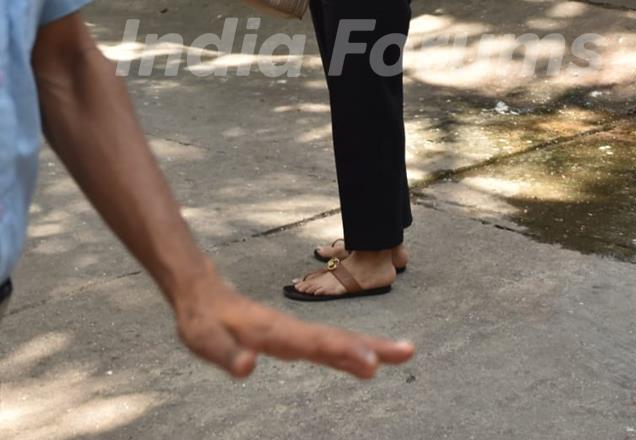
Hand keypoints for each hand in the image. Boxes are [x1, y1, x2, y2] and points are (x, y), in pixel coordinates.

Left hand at [173, 263, 413, 379]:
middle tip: (407, 352)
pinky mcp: (293, 337)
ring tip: (402, 353)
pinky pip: (327, 345)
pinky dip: (351, 351)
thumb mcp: (204, 340)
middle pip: (337, 339)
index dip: (343, 354)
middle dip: (372, 347)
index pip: (314, 344)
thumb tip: (246, 369)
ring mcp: (294, 332)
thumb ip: (225, 355)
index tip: (372, 365)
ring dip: (369, 347)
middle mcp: (290, 330)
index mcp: (274, 331)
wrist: (201, 292)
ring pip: (337, 341)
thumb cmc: (202, 320)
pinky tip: (366, 360)